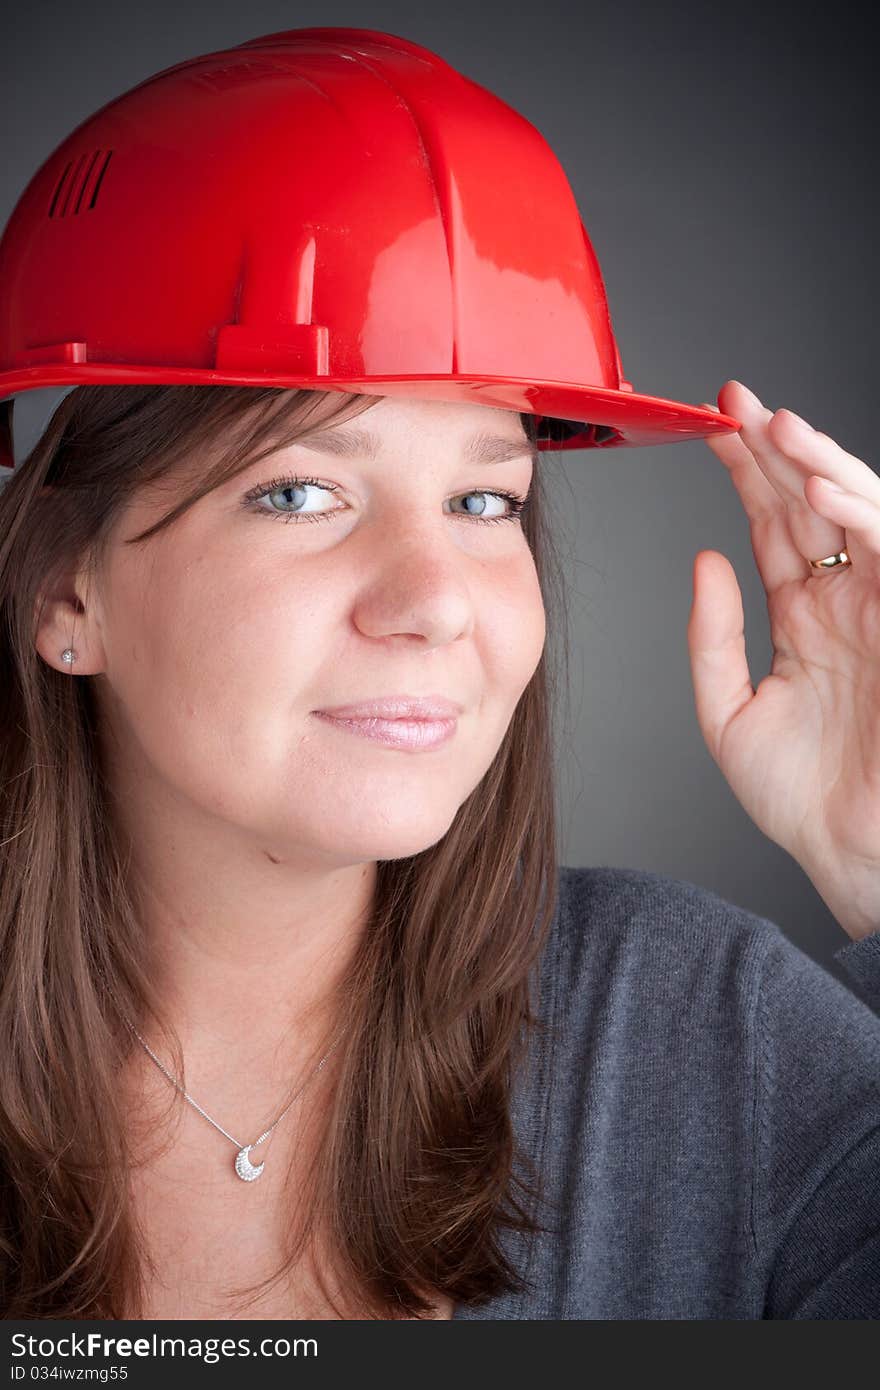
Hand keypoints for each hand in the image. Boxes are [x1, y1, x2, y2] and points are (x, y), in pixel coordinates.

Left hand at [687, 379, 879, 941]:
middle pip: (811, 504)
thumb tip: (704, 561)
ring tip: (773, 425)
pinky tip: (819, 486)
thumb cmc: (803, 798)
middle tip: (734, 401)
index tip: (707, 429)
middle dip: (776, 449)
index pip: (773, 527)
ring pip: (856, 511)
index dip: (744, 476)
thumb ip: (713, 639)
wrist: (855, 852)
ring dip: (818, 463)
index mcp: (803, 618)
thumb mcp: (730, 714)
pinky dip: (860, 512)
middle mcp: (845, 602)